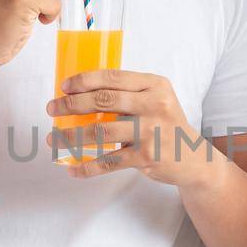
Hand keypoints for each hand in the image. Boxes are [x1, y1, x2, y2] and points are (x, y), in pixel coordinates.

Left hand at [46, 70, 204, 185]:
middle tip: (52, 108)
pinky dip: (88, 167)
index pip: (113, 77)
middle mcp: (154, 105)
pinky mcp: (146, 157)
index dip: (84, 80)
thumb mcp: (156, 100)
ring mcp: (150, 132)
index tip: (64, 86)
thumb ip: (129, 94)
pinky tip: (73, 168)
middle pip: (103, 101)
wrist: (194, 158)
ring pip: (100, 132)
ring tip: (54, 139)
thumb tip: (83, 93)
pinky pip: (109, 161)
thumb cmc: (166, 125)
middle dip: (71, 104)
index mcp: (154, 85)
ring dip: (71, 136)